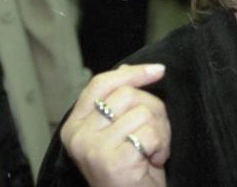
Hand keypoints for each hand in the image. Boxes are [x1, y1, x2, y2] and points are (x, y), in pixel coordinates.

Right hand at [61, 64, 169, 186]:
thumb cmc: (130, 168)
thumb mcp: (120, 131)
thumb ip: (118, 102)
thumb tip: (127, 67)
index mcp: (75, 125)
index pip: (101, 84)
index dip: (133, 73)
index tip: (158, 71)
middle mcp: (78, 136)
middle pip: (128, 94)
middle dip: (154, 110)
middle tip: (155, 134)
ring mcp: (93, 149)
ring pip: (143, 112)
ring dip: (161, 131)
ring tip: (153, 150)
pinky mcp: (112, 161)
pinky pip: (150, 134)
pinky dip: (161, 146)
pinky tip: (153, 161)